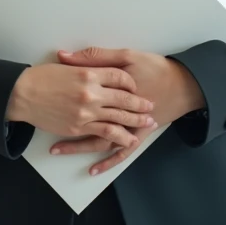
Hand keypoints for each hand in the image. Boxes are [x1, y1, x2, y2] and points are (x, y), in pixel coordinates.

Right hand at [6, 62, 154, 150]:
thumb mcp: (67, 64)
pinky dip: (119, 137)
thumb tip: (99, 64)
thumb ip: (86, 63)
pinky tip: (129, 139)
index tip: (135, 86)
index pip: (119, 77)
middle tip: (151, 106)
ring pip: (118, 119)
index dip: (130, 82)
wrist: (23, 94)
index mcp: (89, 73)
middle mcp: (91, 93)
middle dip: (140, 103)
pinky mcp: (79, 127)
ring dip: (135, 122)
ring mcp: (86, 112)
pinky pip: (104, 134)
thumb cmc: (42, 76)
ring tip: (148, 123)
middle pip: (124, 98)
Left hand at [50, 47, 205, 175]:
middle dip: (64, 126)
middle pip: (88, 121)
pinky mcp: (138, 134)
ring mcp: (129, 125)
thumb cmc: (155, 68)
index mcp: (113, 89)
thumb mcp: (127, 56)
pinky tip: (93, 169)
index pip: (83, 94)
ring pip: (100, 140)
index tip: (43, 101)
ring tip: (58, 150)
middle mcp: (119, 111)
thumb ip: (96, 57)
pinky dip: (107, 161)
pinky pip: (120, 151)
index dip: (62, 98)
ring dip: (79, 147)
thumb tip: (65, 56)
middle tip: (42, 126)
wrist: (183, 84)